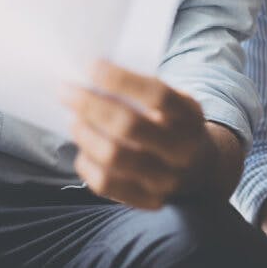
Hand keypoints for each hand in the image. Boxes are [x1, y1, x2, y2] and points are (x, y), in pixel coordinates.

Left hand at [64, 60, 212, 209]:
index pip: (158, 96)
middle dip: (90, 105)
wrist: (199, 166)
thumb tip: (89, 80)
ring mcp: (167, 179)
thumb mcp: (172, 102)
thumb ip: (141, 91)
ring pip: (114, 156)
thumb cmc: (171, 123)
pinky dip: (86, 163)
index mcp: (190, 117)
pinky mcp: (148, 200)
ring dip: (85, 133)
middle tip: (67, 91)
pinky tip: (84, 149)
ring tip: (75, 120)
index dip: (122, 80)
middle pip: (129, 126)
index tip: (91, 67)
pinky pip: (106, 184)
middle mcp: (183, 150)